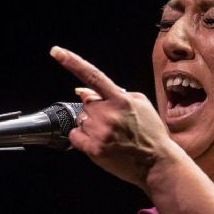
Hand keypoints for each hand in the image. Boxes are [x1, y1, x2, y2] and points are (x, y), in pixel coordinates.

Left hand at [50, 46, 176, 189]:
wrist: (157, 161)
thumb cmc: (151, 132)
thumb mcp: (140, 103)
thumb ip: (112, 93)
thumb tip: (82, 90)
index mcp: (121, 99)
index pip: (92, 76)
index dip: (72, 62)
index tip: (56, 52)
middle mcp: (108, 114)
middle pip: (87, 103)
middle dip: (96, 110)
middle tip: (114, 122)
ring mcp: (100, 132)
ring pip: (81, 119)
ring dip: (91, 124)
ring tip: (111, 134)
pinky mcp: (94, 149)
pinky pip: (75, 136)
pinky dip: (82, 137)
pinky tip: (100, 142)